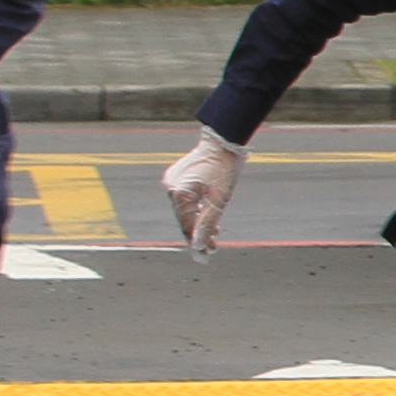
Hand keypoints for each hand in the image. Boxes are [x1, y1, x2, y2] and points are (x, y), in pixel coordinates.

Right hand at [163, 130, 246, 255]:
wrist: (223, 140)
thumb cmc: (225, 167)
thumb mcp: (220, 199)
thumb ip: (208, 223)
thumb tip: (200, 246)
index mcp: (178, 193)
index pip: (186, 224)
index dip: (196, 241)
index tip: (206, 255)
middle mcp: (171, 187)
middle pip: (184, 218)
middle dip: (199, 233)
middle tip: (212, 249)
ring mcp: (172, 181)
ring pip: (185, 209)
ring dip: (199, 221)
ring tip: (215, 235)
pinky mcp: (177, 178)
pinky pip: (185, 199)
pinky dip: (196, 209)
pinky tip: (208, 218)